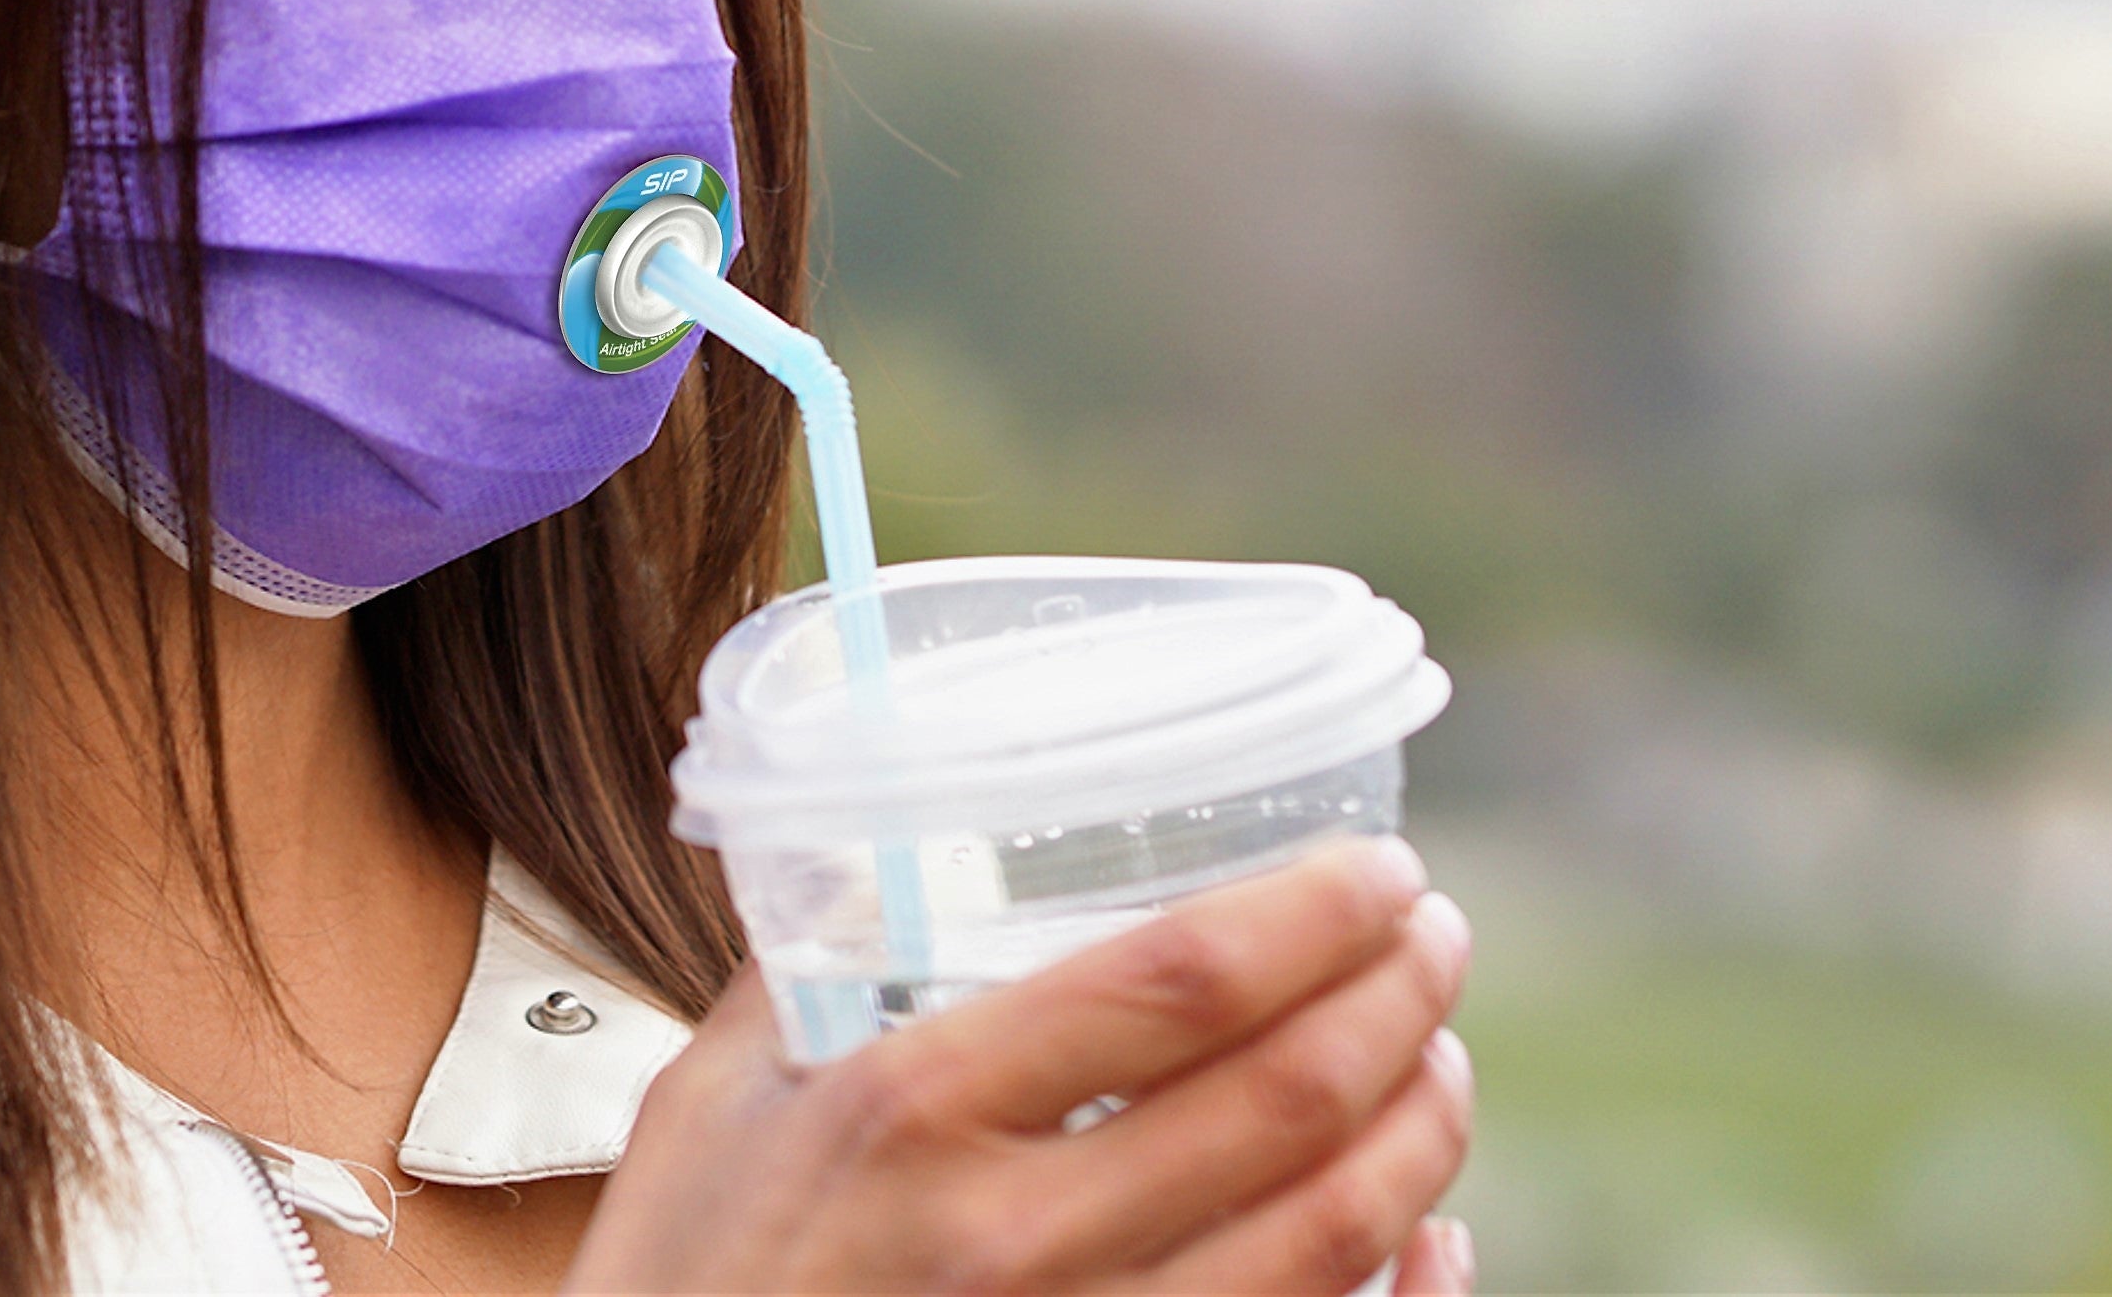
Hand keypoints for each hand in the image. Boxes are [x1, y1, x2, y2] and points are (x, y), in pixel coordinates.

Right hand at [572, 836, 1475, 1292]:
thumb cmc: (675, 1293)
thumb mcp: (705, 1114)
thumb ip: (800, 977)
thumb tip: (876, 859)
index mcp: (907, 1117)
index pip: (1176, 982)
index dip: (1313, 914)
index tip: (1378, 871)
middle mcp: (1010, 1243)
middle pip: (1286, 1099)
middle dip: (1399, 1000)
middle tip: (1432, 941)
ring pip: (1333, 1238)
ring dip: (1420, 1134)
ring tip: (1436, 1063)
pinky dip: (1403, 1291)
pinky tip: (1425, 1236)